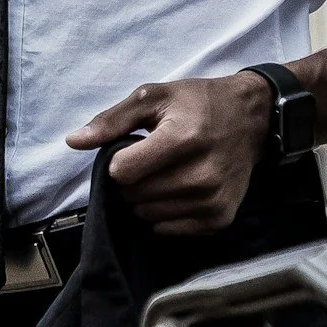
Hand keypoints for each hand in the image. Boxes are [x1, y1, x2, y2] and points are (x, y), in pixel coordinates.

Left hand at [66, 73, 272, 233]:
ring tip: (165, 173)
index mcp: (183, 139)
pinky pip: (166, 229)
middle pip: (133, 196)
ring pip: (146, 215)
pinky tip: (177, 190)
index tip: (135, 148)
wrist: (253, 118)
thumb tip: (73, 141)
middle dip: (131, 179)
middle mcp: (201, 175)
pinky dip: (162, 213)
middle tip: (151, 160)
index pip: (122, 172)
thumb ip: (112, 120)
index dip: (119, 161)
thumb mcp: (154, 97)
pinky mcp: (219, 218)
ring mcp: (212, 201)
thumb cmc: (198, 104)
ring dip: (145, 198)